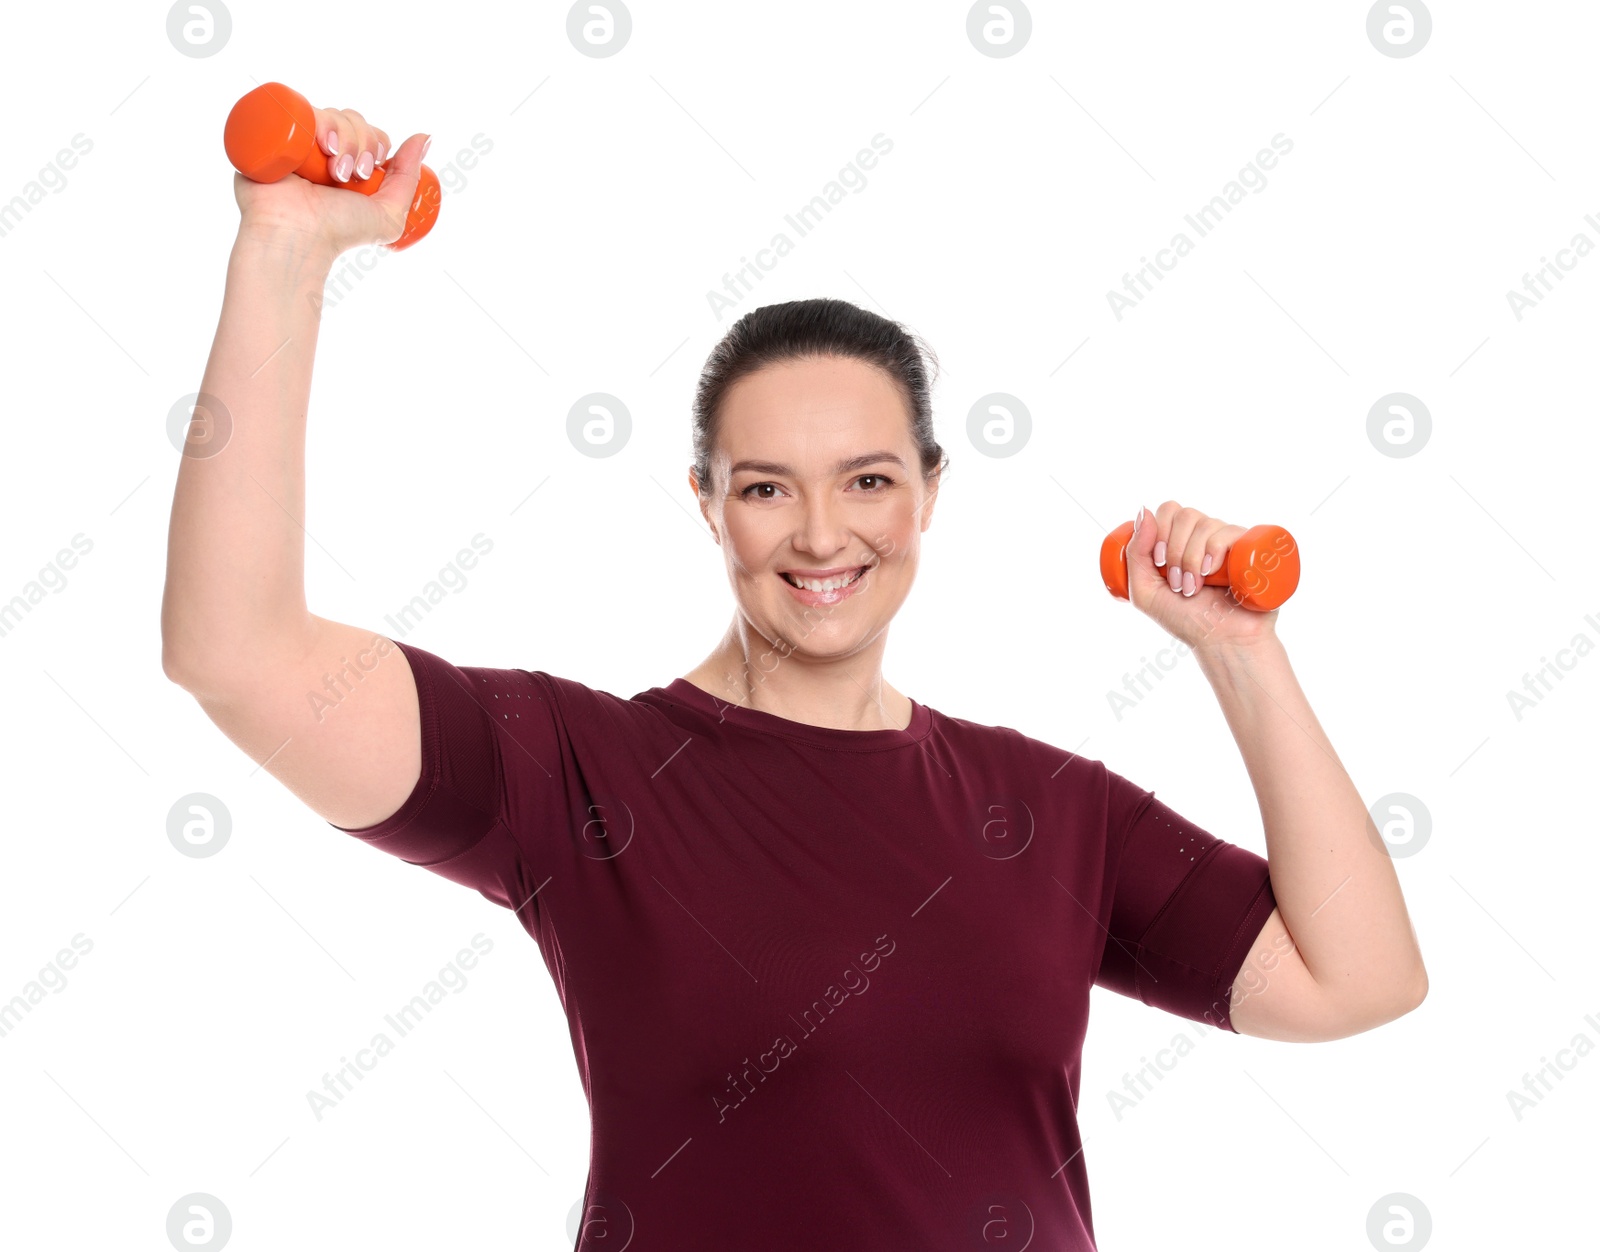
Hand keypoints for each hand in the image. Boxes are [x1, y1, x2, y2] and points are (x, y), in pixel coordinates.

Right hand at [233, 104, 428, 258]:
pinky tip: (319, 144)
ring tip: (333, 170)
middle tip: (350, 174)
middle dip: (361, 143)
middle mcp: (322, 151)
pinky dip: (316, 120)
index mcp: (347, 164)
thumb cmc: (338, 232)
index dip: (376, 144)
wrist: (295, 237)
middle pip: (352, 120)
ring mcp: (298, 141)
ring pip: (330, 113)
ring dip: (343, 137)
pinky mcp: (273, 133)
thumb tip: (424, 138)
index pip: (369, 133)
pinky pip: (300, 108)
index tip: (369, 172)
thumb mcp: (388, 214)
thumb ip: (408, 179)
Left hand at [1124, 500, 1278, 650]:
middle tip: (1178, 583)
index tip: (1159, 564)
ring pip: (1205, 523)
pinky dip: (1214, 549)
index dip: (1159, 531)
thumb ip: (1135, 555)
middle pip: (1185, 515)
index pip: (1169, 510)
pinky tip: (1211, 572)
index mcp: (1182, 541)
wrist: (1222, 641)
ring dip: (1191, 559)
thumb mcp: (1146, 592)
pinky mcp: (1249, 549)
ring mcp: (1228, 542)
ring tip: (1194, 588)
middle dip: (1174, 551)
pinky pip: (1229, 531)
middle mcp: (1206, 537)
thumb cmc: (1186, 621)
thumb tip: (1143, 511)